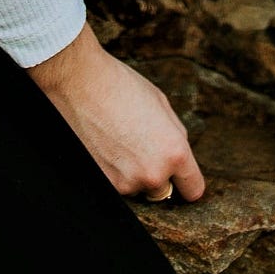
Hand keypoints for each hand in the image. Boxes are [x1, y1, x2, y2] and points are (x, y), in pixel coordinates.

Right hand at [28, 20, 206, 201]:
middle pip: (163, 191)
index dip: (187, 181)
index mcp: (175, 152)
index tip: (181, 176)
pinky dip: (114, 171)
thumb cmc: (121, 86)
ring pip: (137, 188)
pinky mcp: (104, 183)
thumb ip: (174, 135)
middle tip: (141, 147)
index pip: (193, 188)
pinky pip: (117, 185)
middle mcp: (153, 173)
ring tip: (120, 141)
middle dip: (156, 174)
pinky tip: (107, 145)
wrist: (80, 83)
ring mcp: (126, 182)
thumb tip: (177, 156)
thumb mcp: (162, 104)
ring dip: (133, 173)